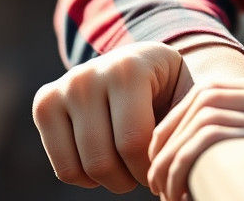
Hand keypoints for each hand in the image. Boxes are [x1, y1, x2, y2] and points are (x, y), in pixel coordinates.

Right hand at [32, 41, 188, 192]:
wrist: (142, 62)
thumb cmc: (172, 86)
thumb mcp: (190, 94)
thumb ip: (193, 121)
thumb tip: (199, 158)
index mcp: (129, 68)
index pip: (134, 143)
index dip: (151, 167)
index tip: (164, 163)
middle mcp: (90, 73)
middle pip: (103, 160)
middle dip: (130, 178)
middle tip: (146, 173)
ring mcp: (64, 86)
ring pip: (82, 168)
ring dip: (110, 180)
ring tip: (130, 166)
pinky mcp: (45, 103)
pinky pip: (63, 168)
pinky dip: (86, 178)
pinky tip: (108, 158)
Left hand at [146, 69, 243, 200]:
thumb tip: (218, 143)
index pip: (220, 88)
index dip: (178, 120)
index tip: (161, 157)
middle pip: (210, 96)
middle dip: (169, 136)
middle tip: (155, 178)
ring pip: (212, 116)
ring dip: (175, 154)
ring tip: (166, 189)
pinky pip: (231, 140)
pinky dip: (194, 162)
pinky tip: (186, 190)